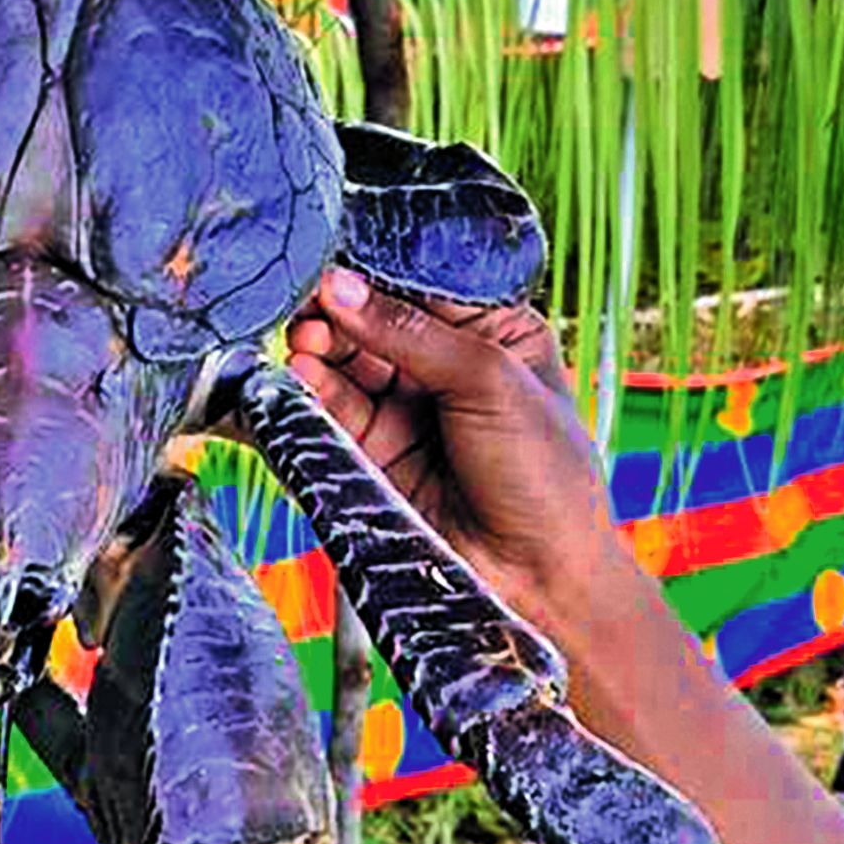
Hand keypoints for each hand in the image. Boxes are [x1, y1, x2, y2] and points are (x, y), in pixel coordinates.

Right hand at [285, 267, 619, 641]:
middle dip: (341, 316)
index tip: (336, 268)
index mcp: (494, 335)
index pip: (422, 289)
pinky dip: (310, 396)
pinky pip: (332, 417)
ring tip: (303, 345)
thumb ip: (409, 332)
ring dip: (320, 353)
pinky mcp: (375, 458)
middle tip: (313, 313)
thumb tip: (339, 287)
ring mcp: (408, 415)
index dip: (377, 276)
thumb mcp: (488, 380)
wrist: (538, 575)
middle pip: (375, 325)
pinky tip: (298, 378)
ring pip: (347, 369)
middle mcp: (446, 370)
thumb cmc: (545, 474)